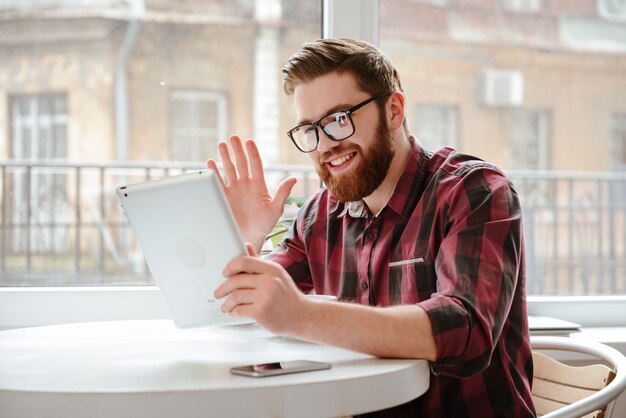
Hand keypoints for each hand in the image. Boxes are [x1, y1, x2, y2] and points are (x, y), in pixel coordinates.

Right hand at [207, 135, 296, 252]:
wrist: (248, 238)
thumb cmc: (264, 225)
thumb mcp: (276, 209)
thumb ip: (283, 193)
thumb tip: (294, 178)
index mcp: (259, 185)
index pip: (256, 164)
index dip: (252, 153)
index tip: (249, 142)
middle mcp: (246, 184)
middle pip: (241, 163)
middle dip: (237, 150)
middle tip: (233, 138)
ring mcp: (234, 189)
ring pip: (229, 168)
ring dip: (225, 156)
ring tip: (222, 144)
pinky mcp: (223, 196)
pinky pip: (218, 181)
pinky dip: (214, 172)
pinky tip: (210, 162)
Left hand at [214, 244, 306, 335]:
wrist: (301, 316)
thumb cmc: (287, 295)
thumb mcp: (277, 275)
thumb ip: (259, 262)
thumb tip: (246, 245)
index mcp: (272, 269)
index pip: (244, 261)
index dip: (230, 266)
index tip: (225, 273)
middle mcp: (269, 281)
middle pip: (236, 279)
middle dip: (223, 287)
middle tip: (218, 292)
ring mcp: (266, 296)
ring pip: (235, 296)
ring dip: (227, 303)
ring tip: (225, 306)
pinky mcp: (262, 311)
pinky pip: (239, 309)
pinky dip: (234, 312)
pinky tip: (235, 312)